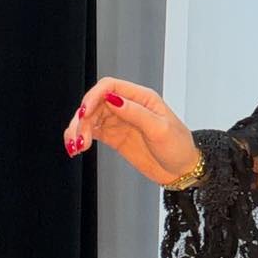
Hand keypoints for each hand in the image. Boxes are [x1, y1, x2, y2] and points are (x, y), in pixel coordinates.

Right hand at [61, 77, 200, 185]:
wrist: (181, 170)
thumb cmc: (178, 146)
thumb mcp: (160, 129)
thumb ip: (136, 113)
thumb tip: (113, 99)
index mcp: (142, 98)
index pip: (110, 86)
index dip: (93, 96)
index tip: (84, 112)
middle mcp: (128, 106)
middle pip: (95, 103)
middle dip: (82, 118)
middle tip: (79, 136)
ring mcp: (120, 121)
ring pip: (90, 118)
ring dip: (78, 129)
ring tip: (76, 146)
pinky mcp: (114, 136)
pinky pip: (91, 132)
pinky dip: (81, 138)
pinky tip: (77, 147)